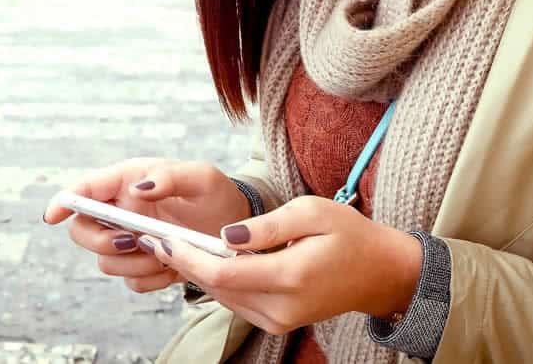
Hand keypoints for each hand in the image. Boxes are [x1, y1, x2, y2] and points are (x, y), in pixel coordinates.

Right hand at [42, 158, 252, 293]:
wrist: (235, 228)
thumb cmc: (217, 194)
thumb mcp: (201, 177)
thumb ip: (170, 177)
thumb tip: (136, 189)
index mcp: (127, 180)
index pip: (84, 189)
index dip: (63, 202)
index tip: (52, 216)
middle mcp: (121, 211)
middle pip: (82, 231)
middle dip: (103, 242)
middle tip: (135, 241)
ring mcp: (128, 240)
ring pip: (105, 261)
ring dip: (135, 264)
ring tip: (169, 253)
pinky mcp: (142, 266)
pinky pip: (130, 282)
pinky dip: (150, 279)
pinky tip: (174, 266)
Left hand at [138, 195, 423, 334]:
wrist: (380, 272)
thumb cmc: (348, 233)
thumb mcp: (311, 211)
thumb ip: (266, 225)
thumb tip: (224, 236)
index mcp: (289, 276)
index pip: (221, 273)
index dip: (186, 256)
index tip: (160, 236)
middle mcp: (281, 307)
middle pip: (215, 288)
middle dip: (182, 262)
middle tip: (151, 237)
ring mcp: (279, 319)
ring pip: (222, 297)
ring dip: (195, 272)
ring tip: (169, 243)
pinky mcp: (278, 322)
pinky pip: (237, 301)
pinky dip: (217, 281)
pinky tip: (202, 259)